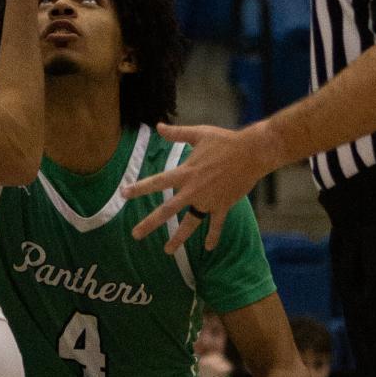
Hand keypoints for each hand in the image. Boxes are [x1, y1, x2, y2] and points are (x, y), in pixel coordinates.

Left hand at [126, 121, 278, 254]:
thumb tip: (158, 126)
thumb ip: (177, 133)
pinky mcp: (223, 206)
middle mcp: (194, 190)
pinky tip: (208, 248)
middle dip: (150, 223)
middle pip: (167, 210)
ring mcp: (208, 200)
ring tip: (167, 251)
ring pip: (190, 224)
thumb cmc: (225, 141)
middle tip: (135, 235)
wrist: (252, 153)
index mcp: (186, 172)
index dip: (139, 188)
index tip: (123, 194)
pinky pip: (216, 225)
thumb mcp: (199, 133)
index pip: (157, 182)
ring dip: (178, 238)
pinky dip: (213, 236)